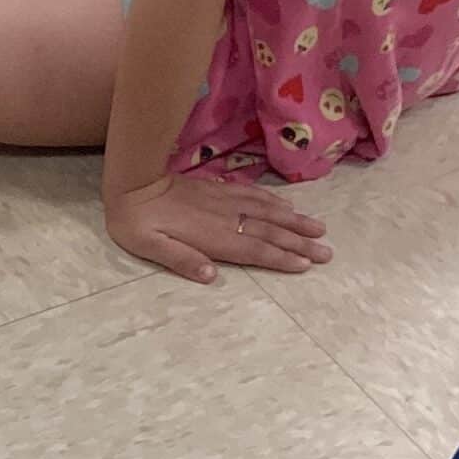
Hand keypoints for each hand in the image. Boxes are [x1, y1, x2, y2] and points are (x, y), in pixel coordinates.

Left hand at [105, 173, 330, 284]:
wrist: (132, 182)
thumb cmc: (136, 222)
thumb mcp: (150, 246)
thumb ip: (181, 260)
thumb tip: (211, 277)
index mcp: (211, 236)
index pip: (253, 249)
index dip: (280, 258)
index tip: (306, 265)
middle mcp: (225, 218)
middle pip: (268, 232)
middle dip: (299, 243)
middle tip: (327, 252)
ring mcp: (224, 201)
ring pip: (267, 212)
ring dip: (294, 221)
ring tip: (319, 229)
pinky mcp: (219, 190)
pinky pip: (254, 195)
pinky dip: (274, 202)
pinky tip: (287, 207)